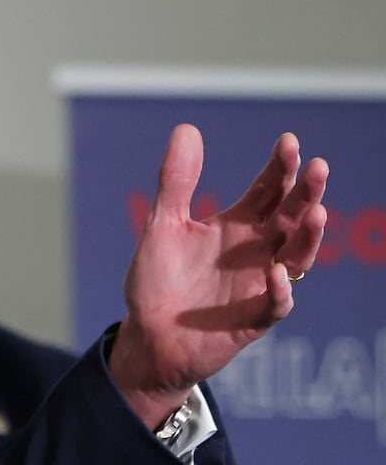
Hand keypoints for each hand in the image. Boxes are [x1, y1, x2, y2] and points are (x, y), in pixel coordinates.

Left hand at [110, 124, 327, 428]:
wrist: (148, 335)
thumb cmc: (159, 280)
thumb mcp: (162, 225)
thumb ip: (176, 182)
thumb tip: (187, 128)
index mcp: (237, 227)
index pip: (268, 191)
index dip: (279, 168)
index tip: (288, 142)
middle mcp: (256, 252)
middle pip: (291, 218)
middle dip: (306, 194)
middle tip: (317, 167)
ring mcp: (259, 285)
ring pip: (297, 258)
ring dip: (309, 237)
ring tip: (315, 212)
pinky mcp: (253, 319)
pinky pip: (275, 305)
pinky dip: (279, 290)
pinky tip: (275, 273)